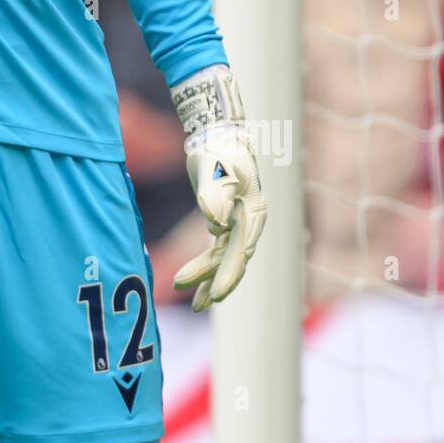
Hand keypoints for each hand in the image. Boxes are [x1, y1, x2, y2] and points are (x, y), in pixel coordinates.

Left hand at [174, 124, 266, 311]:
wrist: (215, 136)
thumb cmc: (219, 153)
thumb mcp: (217, 171)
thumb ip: (217, 197)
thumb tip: (217, 224)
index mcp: (254, 214)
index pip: (241, 251)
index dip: (229, 274)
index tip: (217, 294)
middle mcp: (249, 223)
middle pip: (233, 260)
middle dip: (217, 283)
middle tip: (200, 305)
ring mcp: (237, 225)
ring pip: (222, 260)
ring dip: (207, 279)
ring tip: (195, 305)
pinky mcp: (223, 223)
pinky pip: (215, 252)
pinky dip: (204, 268)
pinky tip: (189, 284)